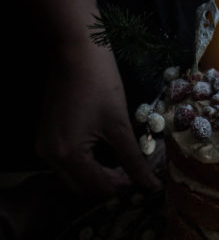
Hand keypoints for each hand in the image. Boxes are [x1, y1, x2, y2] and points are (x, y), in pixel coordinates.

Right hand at [36, 41, 161, 197]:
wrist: (76, 51)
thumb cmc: (101, 85)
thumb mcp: (120, 127)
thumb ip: (134, 162)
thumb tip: (153, 186)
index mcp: (67, 155)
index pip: (99, 189)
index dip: (124, 189)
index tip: (143, 180)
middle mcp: (50, 156)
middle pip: (84, 189)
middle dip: (110, 186)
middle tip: (133, 175)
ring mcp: (44, 147)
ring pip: (74, 179)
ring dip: (98, 177)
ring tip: (122, 167)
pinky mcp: (45, 138)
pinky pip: (67, 164)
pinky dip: (86, 165)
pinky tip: (105, 155)